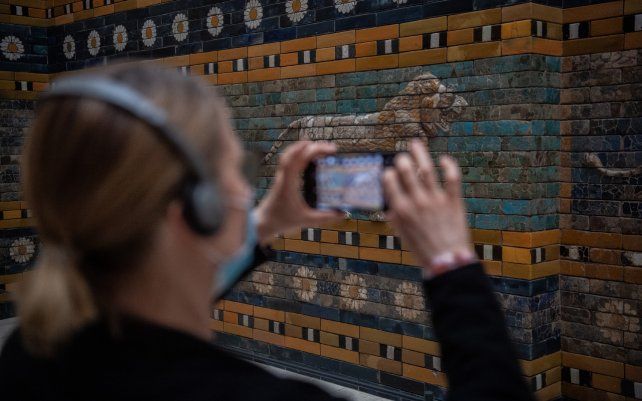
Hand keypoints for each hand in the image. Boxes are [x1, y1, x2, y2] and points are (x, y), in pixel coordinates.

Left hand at [255, 141, 343, 244]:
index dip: (314, 151)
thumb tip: (343, 214)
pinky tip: (307, 156)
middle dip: (314, 147)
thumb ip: (325, 217)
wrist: (263, 222)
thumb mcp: (307, 220)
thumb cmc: (283, 221)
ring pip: (290, 154)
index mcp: (289, 183)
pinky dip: (298, 154)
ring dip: (304, 147)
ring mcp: (281, 176)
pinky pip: (288, 160)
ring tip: (320, 147)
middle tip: (331, 149)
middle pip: (296, 153)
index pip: (300, 159)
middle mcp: (284, 176)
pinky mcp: (281, 178)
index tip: (331, 150)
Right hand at [383, 139, 474, 277]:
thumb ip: (395, 218)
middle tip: (402, 156)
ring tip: (416, 143)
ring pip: (426, 168)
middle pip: (406, 170)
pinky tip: (443, 158)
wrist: (447, 262)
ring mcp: (436, 199)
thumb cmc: (422, 251)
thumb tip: (390, 205)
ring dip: (420, 153)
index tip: (389, 171)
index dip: (388, 173)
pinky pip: (452, 177)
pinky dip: (448, 165)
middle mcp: (417, 201)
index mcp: (401, 210)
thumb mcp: (402, 235)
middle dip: (402, 160)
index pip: (389, 181)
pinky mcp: (453, 201)